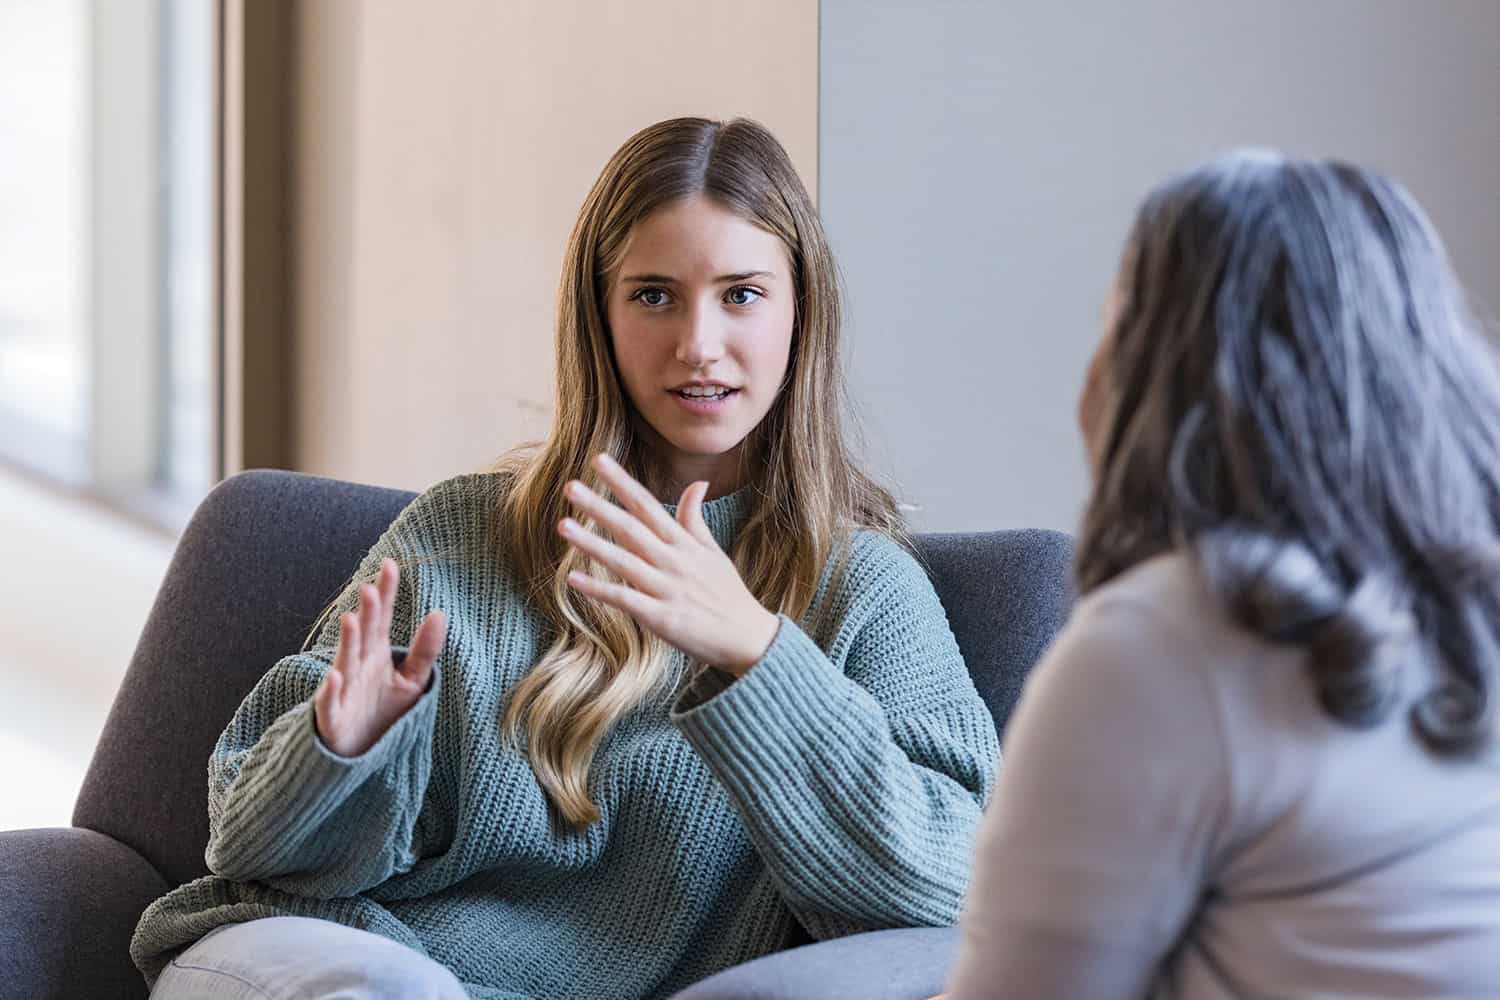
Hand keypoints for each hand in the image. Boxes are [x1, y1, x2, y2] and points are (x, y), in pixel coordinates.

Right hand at [313, 557, 447, 756]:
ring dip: (347, 642)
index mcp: (376, 653)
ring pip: (345, 662)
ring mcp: (343, 690)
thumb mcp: (411, 680)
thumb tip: (439, 613)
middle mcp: (358, 666)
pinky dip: (331, 691)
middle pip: (364, 635)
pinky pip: (330, 704)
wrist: (358, 753)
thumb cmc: (383, 712)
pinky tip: (335, 676)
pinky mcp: (333, 718)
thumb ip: (425, 650)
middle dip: (367, 614)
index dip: (386, 592)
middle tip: (369, 588)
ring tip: (351, 620)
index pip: (383, 618)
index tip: (390, 564)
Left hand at [558, 453, 779, 674]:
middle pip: (631, 528)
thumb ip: (696, 519)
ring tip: (564, 525)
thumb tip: (697, 483)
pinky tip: (573, 579)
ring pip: (623, 561)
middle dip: (600, 506)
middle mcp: (673, 561)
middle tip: (570, 486)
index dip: (623, 483)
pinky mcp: (662, 618)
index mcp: (684, 544)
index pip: (648, 505)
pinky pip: (625, 600)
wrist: (748, 638)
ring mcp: (667, 589)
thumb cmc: (728, 594)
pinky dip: (599, 590)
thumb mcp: (714, 552)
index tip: (599, 460)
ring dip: (592, 543)